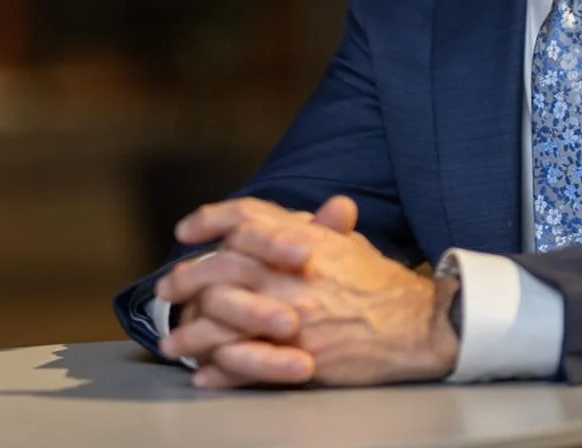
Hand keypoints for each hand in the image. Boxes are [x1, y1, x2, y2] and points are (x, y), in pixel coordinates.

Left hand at [169, 197, 459, 387]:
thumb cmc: (382, 285)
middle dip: (185, 280)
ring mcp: (290, 314)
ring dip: (191, 334)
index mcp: (302, 240)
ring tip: (173, 344)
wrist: (415, 326)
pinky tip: (204, 374)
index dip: (209, 220)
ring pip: (221, 321)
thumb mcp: (350, 245)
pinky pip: (244, 364)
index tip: (185, 231)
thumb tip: (318, 207)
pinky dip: (219, 371)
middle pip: (219, 268)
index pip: (244, 217)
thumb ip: (323, 227)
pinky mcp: (294, 353)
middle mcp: (289, 273)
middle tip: (166, 291)